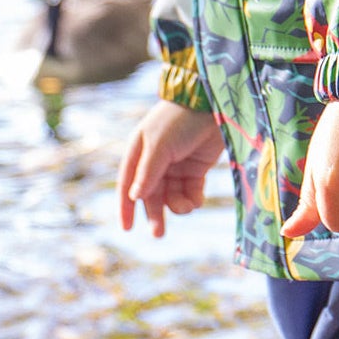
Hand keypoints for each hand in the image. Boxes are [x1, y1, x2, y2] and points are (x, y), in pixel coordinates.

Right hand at [119, 101, 226, 237]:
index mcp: (139, 152)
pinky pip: (190, 192)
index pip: (128, 184)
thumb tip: (134, 197)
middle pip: (151, 195)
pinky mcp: (197, 168)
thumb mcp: (159, 146)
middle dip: (155, 214)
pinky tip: (196, 200)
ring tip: (186, 207)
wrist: (212, 104)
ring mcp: (176, 165)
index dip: (126, 207)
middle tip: (158, 234)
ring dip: (177, 206)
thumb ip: (148, 172)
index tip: (126, 229)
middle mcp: (155, 161)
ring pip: (172, 196)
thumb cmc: (180, 120)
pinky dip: (192, 200)